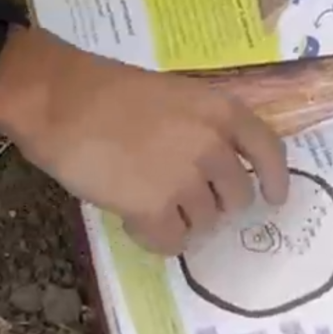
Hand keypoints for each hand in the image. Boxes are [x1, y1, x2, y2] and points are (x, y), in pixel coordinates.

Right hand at [0, 25, 288, 254]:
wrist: (58, 100)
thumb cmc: (103, 90)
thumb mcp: (168, 95)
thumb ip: (198, 127)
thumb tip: (214, 168)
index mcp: (217, 109)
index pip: (267, 149)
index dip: (275, 178)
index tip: (274, 197)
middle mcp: (212, 144)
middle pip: (236, 197)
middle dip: (211, 202)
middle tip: (176, 194)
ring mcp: (185, 178)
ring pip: (204, 224)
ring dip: (179, 219)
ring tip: (142, 197)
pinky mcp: (155, 208)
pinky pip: (172, 243)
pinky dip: (153, 237)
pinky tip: (130, 218)